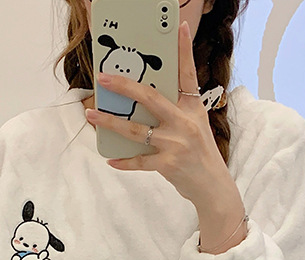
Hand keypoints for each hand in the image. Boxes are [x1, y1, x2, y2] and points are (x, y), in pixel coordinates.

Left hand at [85, 22, 246, 252]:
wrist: (213, 186)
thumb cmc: (200, 154)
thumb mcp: (196, 125)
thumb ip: (176, 111)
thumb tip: (145, 99)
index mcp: (193, 108)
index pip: (187, 74)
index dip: (184, 50)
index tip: (180, 27)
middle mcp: (184, 122)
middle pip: (150, 98)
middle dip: (124, 86)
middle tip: (103, 78)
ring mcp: (175, 144)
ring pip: (136, 130)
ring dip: (110, 122)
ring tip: (91, 115)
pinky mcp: (168, 165)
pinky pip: (139, 161)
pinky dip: (124, 162)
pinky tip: (111, 159)